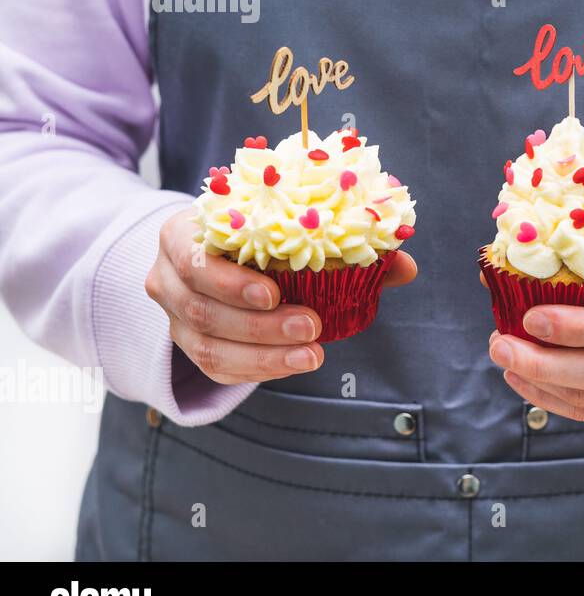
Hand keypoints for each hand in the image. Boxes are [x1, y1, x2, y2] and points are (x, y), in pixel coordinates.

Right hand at [145, 208, 416, 384]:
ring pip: (209, 347)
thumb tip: (403, 266)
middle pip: (202, 308)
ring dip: (265, 355)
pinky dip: (260, 368)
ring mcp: (174, 318)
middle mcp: (168, 277)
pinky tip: (295, 363)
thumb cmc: (259, 233)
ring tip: (312, 354)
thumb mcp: (288, 226)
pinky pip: (219, 369)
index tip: (275, 292)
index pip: (193, 258)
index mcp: (183, 235)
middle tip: (313, 326)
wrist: (216, 252)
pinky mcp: (190, 347)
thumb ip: (343, 243)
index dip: (230, 279)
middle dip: (261, 325)